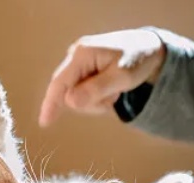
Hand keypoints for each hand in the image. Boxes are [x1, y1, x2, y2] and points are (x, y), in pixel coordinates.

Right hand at [38, 29, 165, 126]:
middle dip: (91, 102)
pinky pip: (83, 94)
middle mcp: (75, 56)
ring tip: (115, 89)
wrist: (149, 49)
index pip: (59, 83)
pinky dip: (98, 97)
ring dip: (97, 101)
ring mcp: (78, 64)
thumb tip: (70, 102)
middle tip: (114, 95)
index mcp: (82, 54)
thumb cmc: (138, 59)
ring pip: (77, 97)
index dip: (51, 104)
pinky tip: (111, 89)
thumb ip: (96, 90)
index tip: (44, 122)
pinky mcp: (83, 71)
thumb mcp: (122, 77)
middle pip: (69, 93)